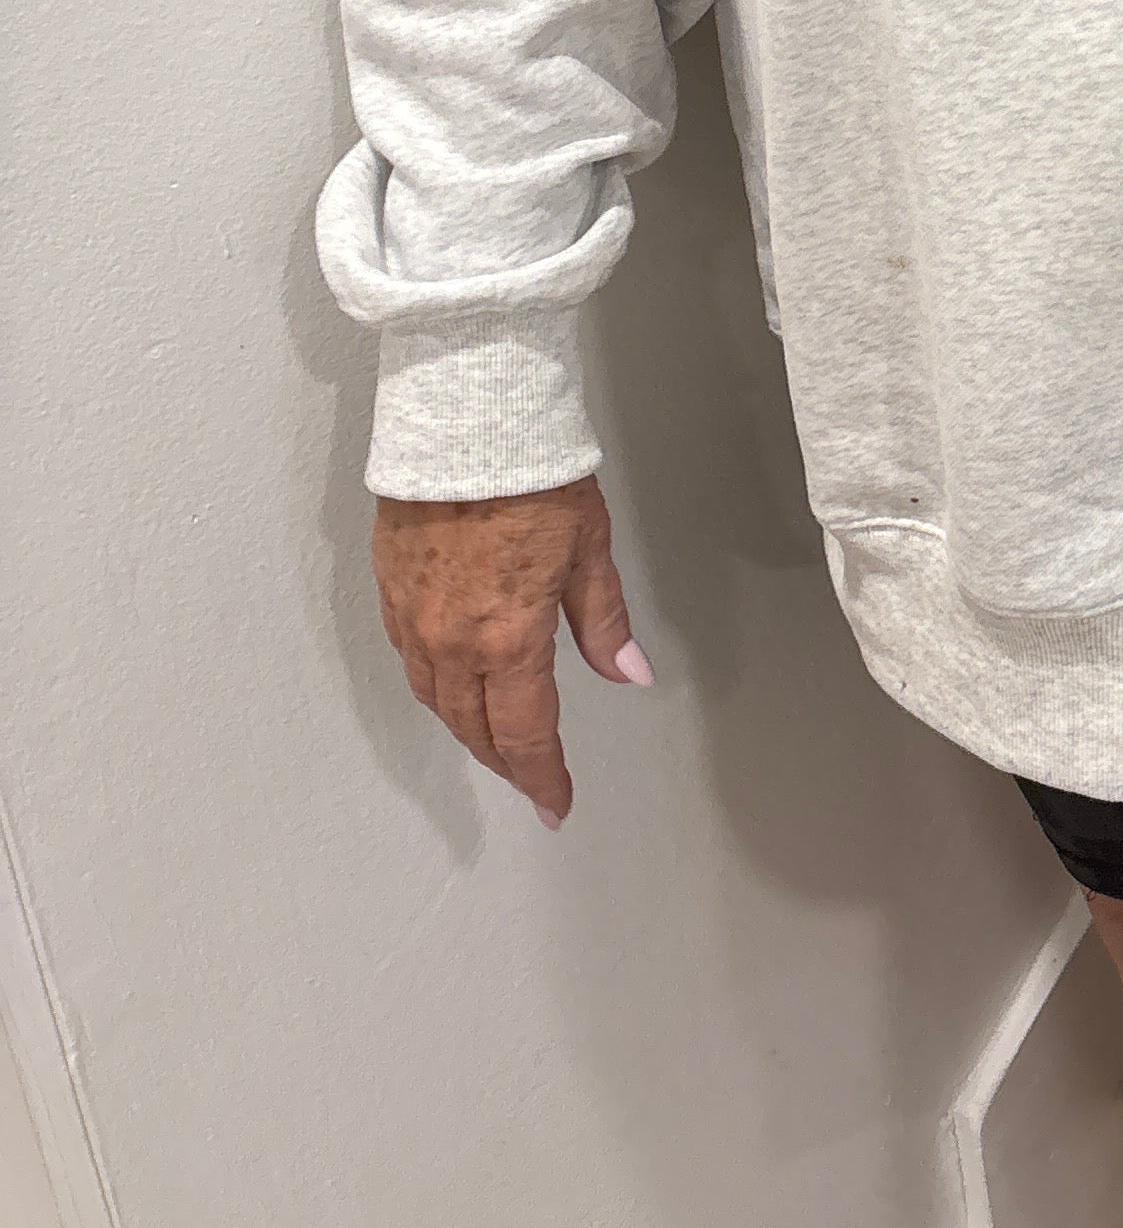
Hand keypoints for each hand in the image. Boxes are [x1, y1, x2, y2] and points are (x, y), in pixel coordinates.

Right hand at [372, 477, 650, 828]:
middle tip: (532, 780)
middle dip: (506, 762)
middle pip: (475, 727)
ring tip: (497, 744)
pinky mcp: (388, 590)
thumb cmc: (535, 476)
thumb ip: (604, 622)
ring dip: (468, 730)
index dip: (543, 777)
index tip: (556, 806)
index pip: (526, 733)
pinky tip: (454, 687)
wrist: (466, 421)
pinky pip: (409, 662)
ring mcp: (413, 619)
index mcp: (508, 638)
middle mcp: (452, 641)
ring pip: (437, 700)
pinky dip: (436, 687)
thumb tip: (629, 676)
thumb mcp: (589, 550)